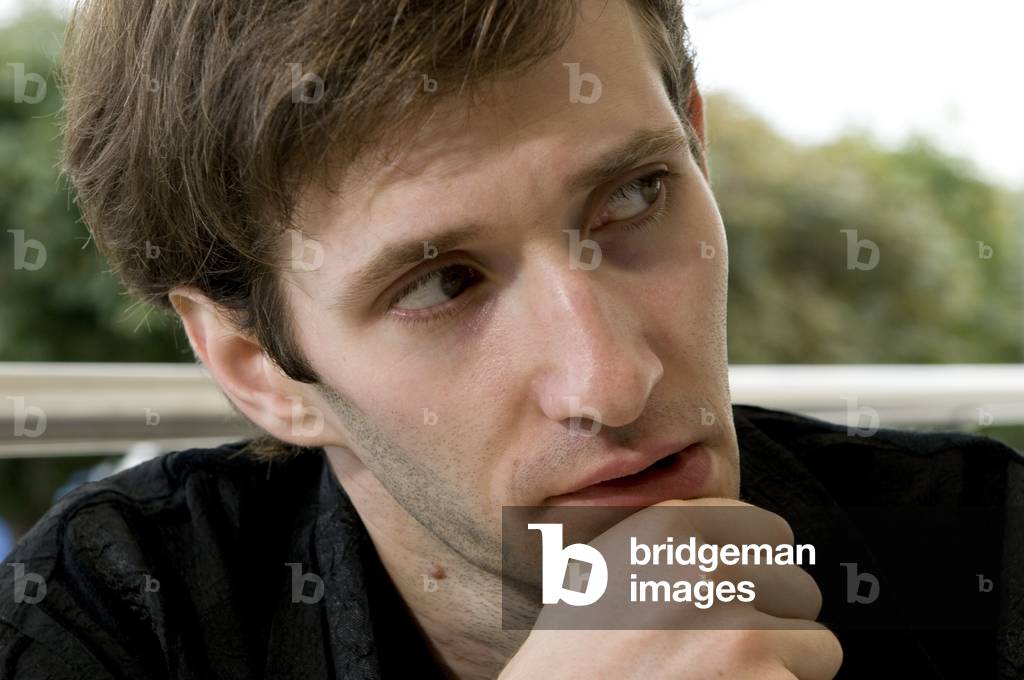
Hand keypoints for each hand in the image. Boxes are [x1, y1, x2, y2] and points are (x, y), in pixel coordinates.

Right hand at [498, 498, 841, 678]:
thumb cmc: (574, 659)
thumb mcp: (600, 570)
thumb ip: (670, 542)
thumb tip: (745, 540)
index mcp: (667, 529)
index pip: (771, 533)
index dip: (760, 573)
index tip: (736, 601)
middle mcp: (706, 568)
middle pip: (800, 585)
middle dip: (773, 623)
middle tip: (724, 652)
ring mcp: (740, 630)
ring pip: (817, 644)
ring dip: (780, 669)